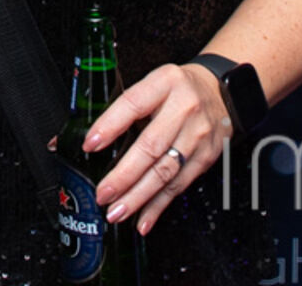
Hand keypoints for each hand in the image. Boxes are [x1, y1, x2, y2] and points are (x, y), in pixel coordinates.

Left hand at [84, 62, 232, 234]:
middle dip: (123, 175)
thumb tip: (81, 138)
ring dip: (138, 196)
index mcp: (165, 83)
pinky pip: (179, 186)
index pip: (133, 104)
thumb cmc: (177, 90)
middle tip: (103, 193)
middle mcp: (184, 108)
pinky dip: (158, 205)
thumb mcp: (152, 85)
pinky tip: (143, 219)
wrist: (220, 93)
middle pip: (150, 146)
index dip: (110, 125)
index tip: (90, 144)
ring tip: (117, 210)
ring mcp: (198, 134)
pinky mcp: (206, 157)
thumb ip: (122, 109)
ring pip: (165, 172)